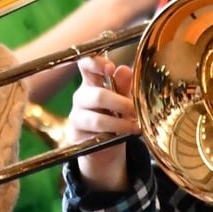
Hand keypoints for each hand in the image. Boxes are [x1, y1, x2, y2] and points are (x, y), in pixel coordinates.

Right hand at [69, 56, 136, 190]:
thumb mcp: (123, 99)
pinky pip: (94, 136)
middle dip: (120, 103)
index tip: (111, 68)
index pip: (85, 65)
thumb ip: (123, 85)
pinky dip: (112, 137)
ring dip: (119, 124)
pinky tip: (122, 136)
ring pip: (96, 120)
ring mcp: (76, 117)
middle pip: (97, 95)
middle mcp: (81, 97)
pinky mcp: (76, 136)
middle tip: (135, 110)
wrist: (105, 148)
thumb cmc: (115, 116)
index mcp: (91, 83)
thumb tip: (125, 69)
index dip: (95, 63)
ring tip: (135, 127)